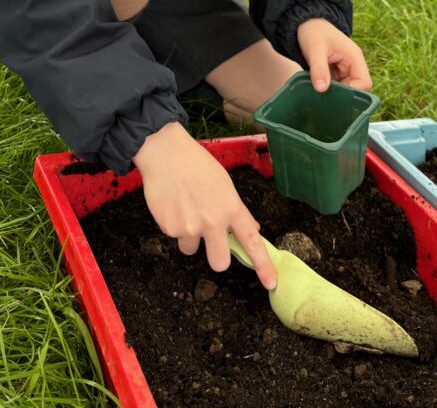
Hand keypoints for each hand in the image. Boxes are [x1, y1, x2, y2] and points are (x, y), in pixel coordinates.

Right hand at [133, 122, 276, 289]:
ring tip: (183, 208)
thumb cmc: (196, 164)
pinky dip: (172, 224)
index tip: (271, 283)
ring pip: (191, 249)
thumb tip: (252, 228)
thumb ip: (236, 209)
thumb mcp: (224, 183)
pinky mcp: (169, 228)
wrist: (165, 153)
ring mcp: (190, 226)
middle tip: (207, 237)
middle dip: (215, 256)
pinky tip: (172, 203)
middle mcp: (213, 221)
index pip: (252, 241)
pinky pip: (174, 236)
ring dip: (188, 236)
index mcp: (231, 207)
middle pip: (219, 262)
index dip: (263, 265)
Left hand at [296, 18, 370, 91]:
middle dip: (342, 95)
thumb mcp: (315, 49)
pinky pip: (335, 86)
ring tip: (318, 95)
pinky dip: (327, 90)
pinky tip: (316, 91)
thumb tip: (321, 89)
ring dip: (333, 94)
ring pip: (345, 90)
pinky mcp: (334, 73)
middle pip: (356, 89)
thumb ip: (319, 68)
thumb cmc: (314, 32)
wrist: (306, 23)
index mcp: (354, 58)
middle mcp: (353, 65)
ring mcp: (344, 70)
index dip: (353, 92)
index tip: (334, 96)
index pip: (364, 83)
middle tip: (324, 99)